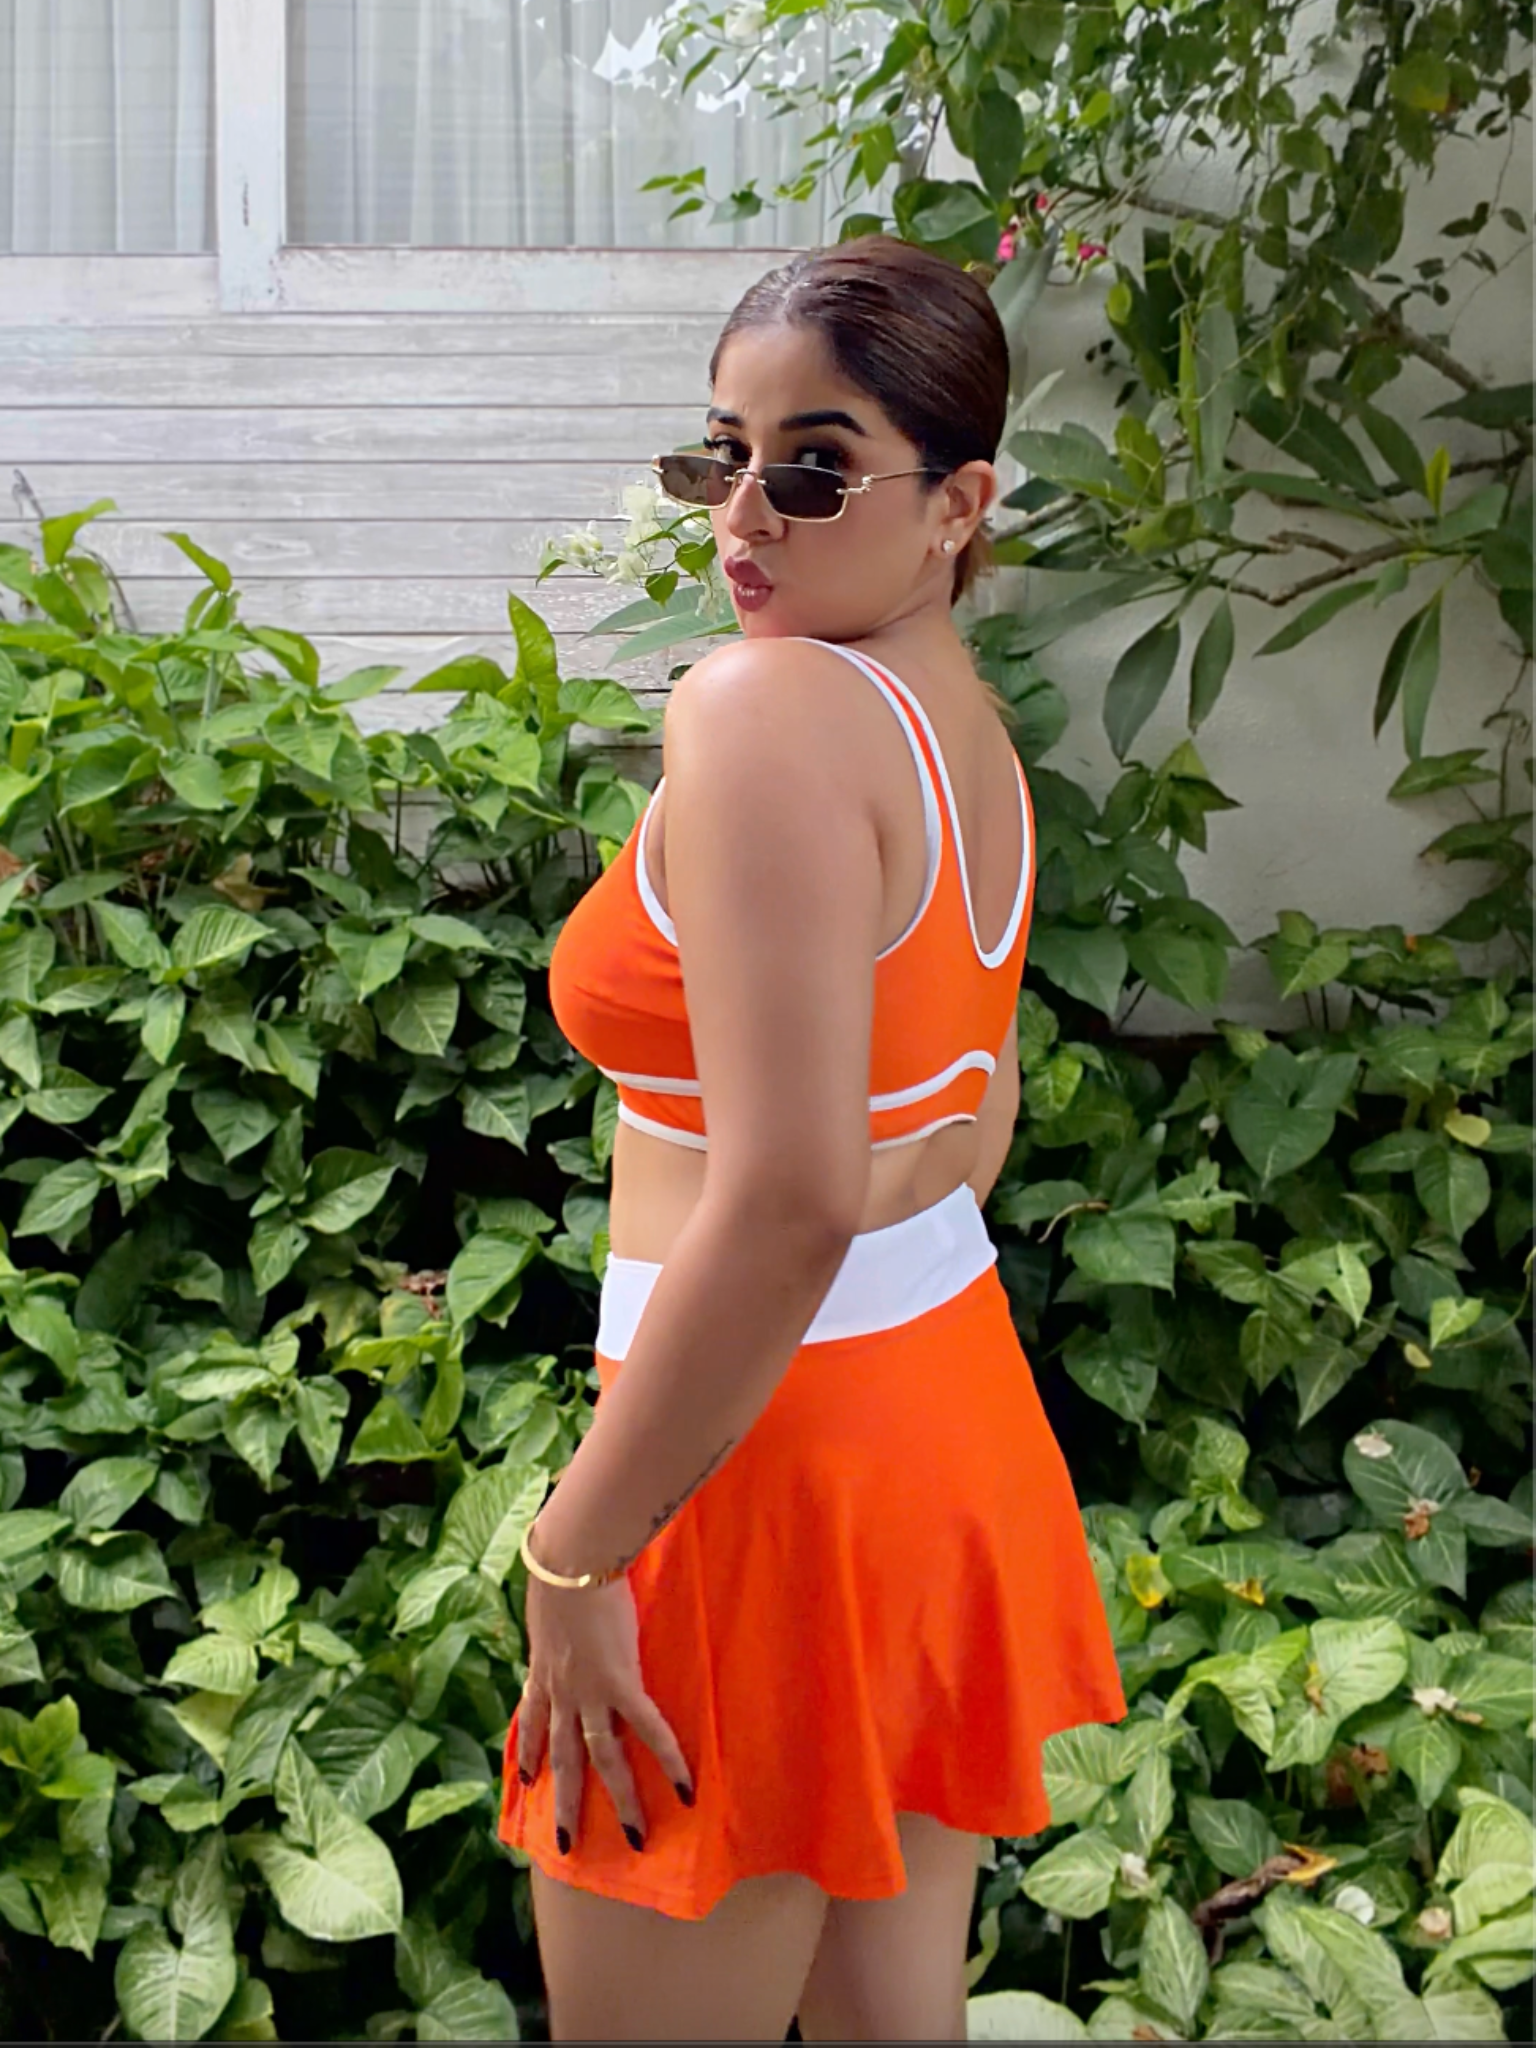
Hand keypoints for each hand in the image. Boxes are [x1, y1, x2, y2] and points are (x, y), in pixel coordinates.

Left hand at [515, 1570, 693, 1852]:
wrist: (571, 1559)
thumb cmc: (559, 1566)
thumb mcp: (544, 1601)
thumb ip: (553, 1620)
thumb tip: (557, 1610)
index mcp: (542, 1669)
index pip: (533, 1720)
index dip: (531, 1752)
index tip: (529, 1780)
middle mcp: (563, 1691)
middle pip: (564, 1757)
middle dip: (565, 1803)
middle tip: (567, 1844)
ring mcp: (591, 1691)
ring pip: (603, 1758)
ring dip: (619, 1799)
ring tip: (635, 1835)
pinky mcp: (622, 1681)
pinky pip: (648, 1728)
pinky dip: (667, 1759)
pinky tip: (684, 1787)